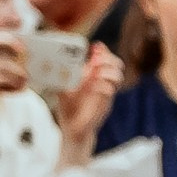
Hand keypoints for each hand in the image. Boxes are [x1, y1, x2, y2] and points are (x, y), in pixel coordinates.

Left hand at [55, 45, 121, 166]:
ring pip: (118, 77)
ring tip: (96, 72)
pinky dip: (101, 86)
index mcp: (93, 77)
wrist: (72, 129)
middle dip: (108, 58)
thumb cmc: (68, 108)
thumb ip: (63, 74)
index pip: (106, 59)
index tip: (96, 46)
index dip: (104, 51)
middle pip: (117, 65)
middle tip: (96, 59)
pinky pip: (109, 91)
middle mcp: (102, 83)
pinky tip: (92, 86)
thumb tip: (58, 60)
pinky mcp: (104, 104)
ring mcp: (105, 94)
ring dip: (108, 71)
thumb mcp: (62, 86)